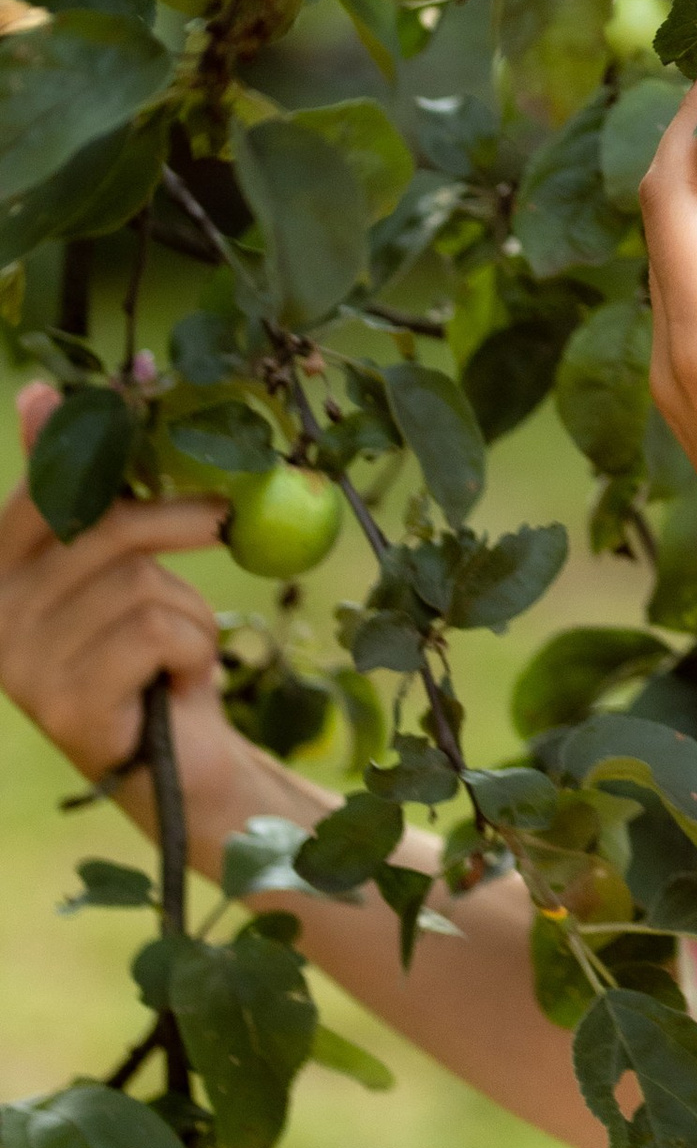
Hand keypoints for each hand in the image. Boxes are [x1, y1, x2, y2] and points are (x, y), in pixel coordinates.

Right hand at [0, 383, 233, 791]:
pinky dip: (191, 650)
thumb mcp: (118, 561)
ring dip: (188, 612)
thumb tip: (39, 389)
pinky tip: (173, 681)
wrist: (173, 758)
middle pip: (106, 532)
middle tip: (222, 518)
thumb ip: (82, 488)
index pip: (45, 492)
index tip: (141, 392)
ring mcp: (24, 663)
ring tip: (175, 647)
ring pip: (142, 586)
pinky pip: (159, 634)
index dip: (91, 447)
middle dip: (178, 522)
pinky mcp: (66, 703)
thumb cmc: (145, 646)